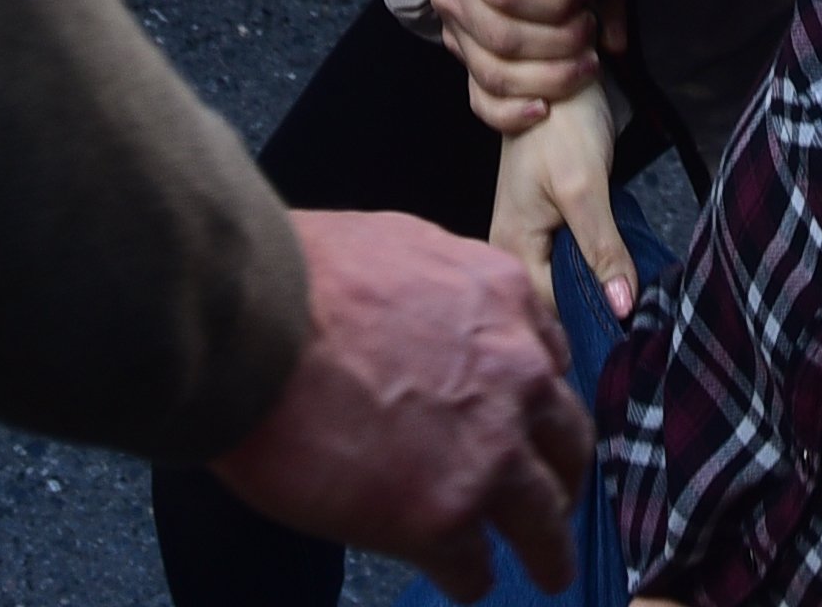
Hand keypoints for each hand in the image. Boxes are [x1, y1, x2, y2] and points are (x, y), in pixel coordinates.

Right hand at [211, 208, 592, 604]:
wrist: (255, 324)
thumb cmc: (302, 277)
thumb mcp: (403, 248)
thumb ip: (439, 295)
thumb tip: (424, 322)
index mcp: (504, 301)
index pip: (549, 360)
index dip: (536, 400)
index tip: (531, 424)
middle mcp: (517, 374)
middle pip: (566, 441)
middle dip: (564, 474)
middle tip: (559, 499)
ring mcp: (488, 450)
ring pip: (543, 516)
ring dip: (547, 549)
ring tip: (549, 572)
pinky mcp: (444, 516)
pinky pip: (473, 566)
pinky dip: (468, 579)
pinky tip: (464, 583)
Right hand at [436, 0, 602, 130]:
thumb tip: (614, 41)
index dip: (551, 4)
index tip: (583, 2)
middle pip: (502, 37)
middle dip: (557, 43)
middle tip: (589, 35)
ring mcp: (454, 34)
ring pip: (494, 74)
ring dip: (547, 78)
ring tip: (586, 67)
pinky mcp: (463, 66)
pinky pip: (480, 102)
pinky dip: (511, 112)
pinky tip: (544, 108)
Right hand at [490, 95, 637, 319]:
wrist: (562, 76)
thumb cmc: (564, 126)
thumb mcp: (585, 188)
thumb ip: (602, 249)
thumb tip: (621, 307)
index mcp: (510, 247)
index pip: (548, 307)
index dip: (589, 316)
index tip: (630, 326)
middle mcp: (516, 247)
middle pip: (556, 297)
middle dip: (596, 303)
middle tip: (640, 311)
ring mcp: (535, 233)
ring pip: (569, 276)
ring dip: (601, 282)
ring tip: (638, 293)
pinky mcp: (555, 219)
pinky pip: (576, 255)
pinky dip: (600, 261)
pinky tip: (624, 267)